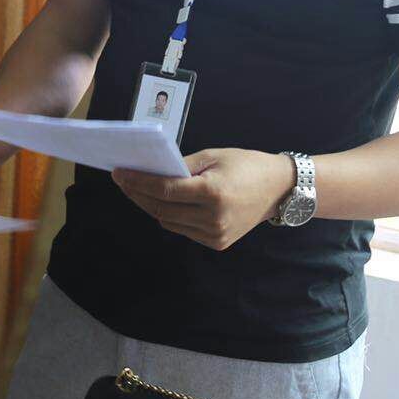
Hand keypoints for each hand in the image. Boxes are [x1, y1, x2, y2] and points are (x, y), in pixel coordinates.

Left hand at [111, 148, 294, 249]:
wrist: (279, 189)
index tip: (119, 173)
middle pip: (162, 208)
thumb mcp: (213, 156)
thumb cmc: (246, 165)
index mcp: (213, 193)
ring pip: (168, 221)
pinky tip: (161, 202)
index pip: (165, 190)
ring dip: (150, 206)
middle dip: (138, 194)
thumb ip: (181, 166)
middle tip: (122, 180)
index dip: (138, 182)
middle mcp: (214, 218)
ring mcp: (215, 234)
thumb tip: (151, 170)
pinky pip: (182, 229)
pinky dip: (169, 215)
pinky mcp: (217, 243)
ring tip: (137, 189)